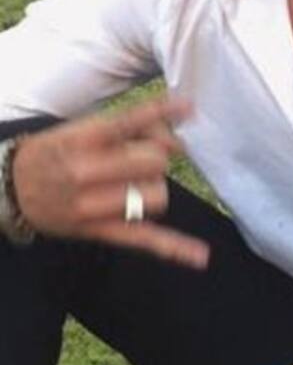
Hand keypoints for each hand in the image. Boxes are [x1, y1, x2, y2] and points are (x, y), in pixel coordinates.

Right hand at [12, 96, 208, 267]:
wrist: (10, 190)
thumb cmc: (55, 153)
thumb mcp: (79, 129)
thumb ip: (125, 128)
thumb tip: (174, 138)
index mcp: (81, 141)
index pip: (129, 123)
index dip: (162, 115)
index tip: (189, 108)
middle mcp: (86, 172)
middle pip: (154, 161)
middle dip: (156, 156)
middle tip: (139, 158)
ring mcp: (94, 206)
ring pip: (157, 194)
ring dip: (154, 186)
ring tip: (132, 184)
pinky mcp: (103, 231)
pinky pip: (145, 239)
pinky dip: (176, 248)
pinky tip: (201, 256)